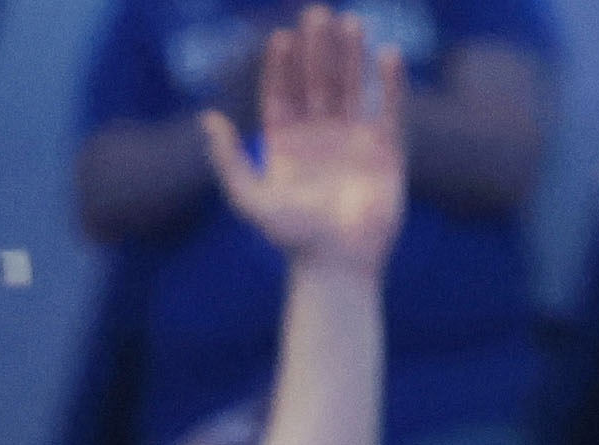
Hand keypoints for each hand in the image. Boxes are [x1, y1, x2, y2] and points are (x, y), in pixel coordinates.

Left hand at [205, 8, 403, 276]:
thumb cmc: (292, 237)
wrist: (337, 264)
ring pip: (351, 88)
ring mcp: (353, 141)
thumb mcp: (249, 198)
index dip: (282, 66)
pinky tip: (388, 55)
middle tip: (317, 13)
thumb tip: (207, 117)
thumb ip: (228, 158)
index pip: (283, 95)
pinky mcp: (386, 150)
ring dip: (350, 55)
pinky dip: (390, 83)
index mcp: (286, 146)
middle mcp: (319, 138)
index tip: (282, 37)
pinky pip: (389, 109)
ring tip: (350, 22)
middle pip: (317, 83)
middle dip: (317, 49)